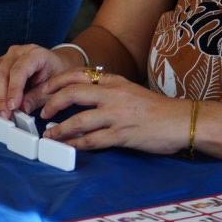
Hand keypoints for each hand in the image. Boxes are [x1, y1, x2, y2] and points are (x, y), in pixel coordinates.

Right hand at [0, 44, 75, 119]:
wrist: (55, 65)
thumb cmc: (55, 75)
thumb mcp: (53, 88)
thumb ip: (37, 98)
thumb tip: (22, 109)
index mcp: (35, 54)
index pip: (19, 69)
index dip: (14, 89)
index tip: (13, 107)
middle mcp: (16, 52)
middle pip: (1, 72)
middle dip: (1, 97)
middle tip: (5, 115)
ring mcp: (4, 57)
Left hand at [37, 68, 191, 154]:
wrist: (180, 121)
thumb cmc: (155, 108)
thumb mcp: (129, 89)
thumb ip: (107, 88)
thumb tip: (81, 92)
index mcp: (113, 81)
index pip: (77, 75)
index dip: (55, 82)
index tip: (42, 90)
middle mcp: (113, 95)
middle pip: (72, 93)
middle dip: (50, 103)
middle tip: (40, 112)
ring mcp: (117, 116)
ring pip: (78, 120)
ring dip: (60, 129)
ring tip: (49, 135)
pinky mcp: (122, 135)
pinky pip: (93, 140)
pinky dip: (77, 144)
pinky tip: (68, 146)